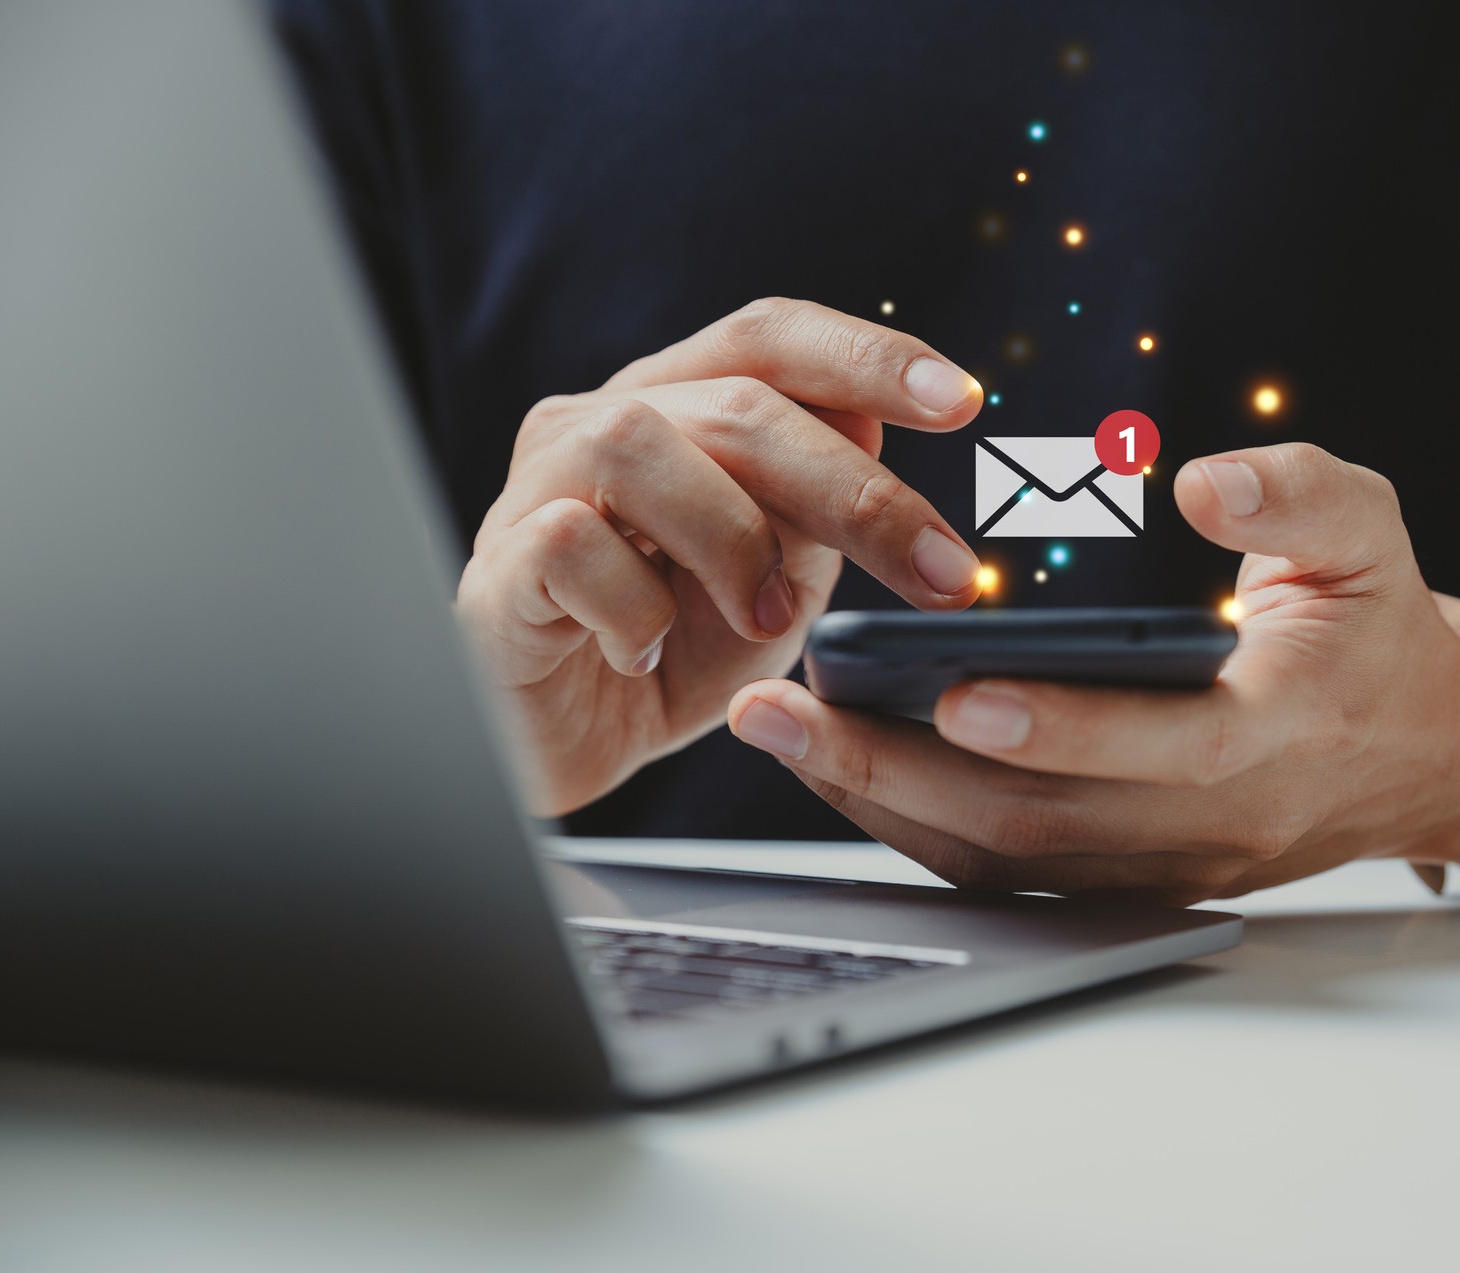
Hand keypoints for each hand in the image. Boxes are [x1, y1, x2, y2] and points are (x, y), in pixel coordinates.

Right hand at [456, 297, 986, 815]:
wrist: (564, 747)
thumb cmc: (670, 651)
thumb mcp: (775, 580)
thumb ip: (815, 508)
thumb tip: (875, 428)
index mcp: (676, 405)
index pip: (769, 337)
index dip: (866, 354)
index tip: (964, 401)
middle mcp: (598, 422)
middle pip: (736, 403)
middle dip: (856, 490)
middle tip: (942, 574)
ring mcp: (535, 488)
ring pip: (636, 442)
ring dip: (734, 539)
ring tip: (769, 621)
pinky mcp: (495, 568)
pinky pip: (568, 545)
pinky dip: (635, 609)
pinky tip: (650, 656)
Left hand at [727, 443, 1459, 903]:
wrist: (1422, 751)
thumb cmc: (1378, 629)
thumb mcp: (1370, 534)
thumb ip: (1296, 496)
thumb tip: (1203, 482)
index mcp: (1279, 733)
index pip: (1166, 748)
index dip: (1063, 727)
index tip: (956, 691)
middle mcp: (1215, 824)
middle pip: (1044, 822)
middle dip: (899, 772)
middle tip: (783, 713)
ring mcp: (1166, 866)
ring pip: (1009, 859)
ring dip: (884, 803)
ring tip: (780, 735)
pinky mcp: (1129, 879)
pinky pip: (1010, 870)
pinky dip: (916, 827)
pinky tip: (840, 769)